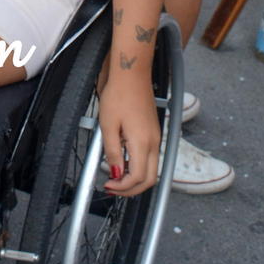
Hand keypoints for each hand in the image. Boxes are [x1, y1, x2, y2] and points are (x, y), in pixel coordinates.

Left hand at [99, 81, 161, 195]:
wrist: (131, 75)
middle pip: (149, 179)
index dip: (122, 187)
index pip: (137, 177)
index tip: (108, 185)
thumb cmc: (119, 94)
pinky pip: (151, 158)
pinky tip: (124, 162)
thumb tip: (115, 171)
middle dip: (131, 189)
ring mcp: (156, 138)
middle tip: (114, 187)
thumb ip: (112, 151)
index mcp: (142, 142)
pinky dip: (139, 167)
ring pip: (152, 170)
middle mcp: (154, 142)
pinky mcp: (154, 132)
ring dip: (135, 179)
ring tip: (116, 176)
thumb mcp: (108, 125)